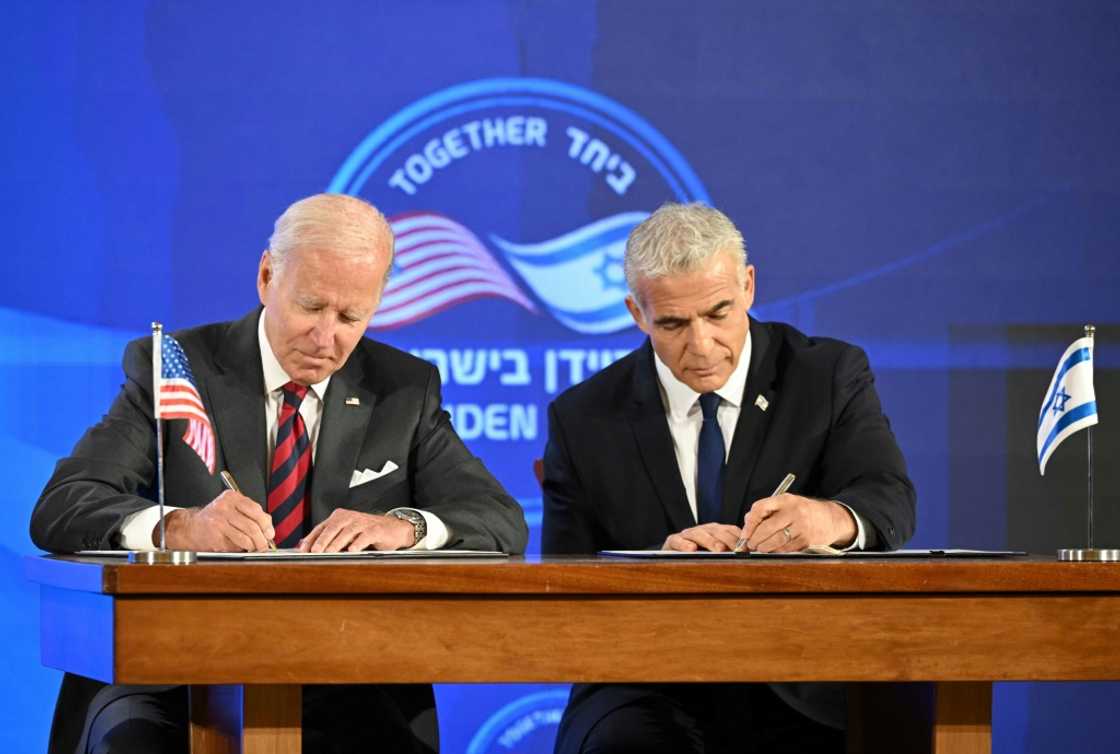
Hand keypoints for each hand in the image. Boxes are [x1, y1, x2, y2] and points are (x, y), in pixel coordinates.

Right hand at [161, 491, 274, 551]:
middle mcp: (224, 506)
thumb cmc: (215, 519)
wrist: (190, 527)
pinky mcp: (214, 535)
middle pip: (252, 525)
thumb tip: (269, 530)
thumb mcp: (233, 509)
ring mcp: (218, 520)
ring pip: (245, 536)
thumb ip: (251, 515)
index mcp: (232, 497)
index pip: (256, 510)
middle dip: (262, 538)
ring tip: (254, 548)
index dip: (266, 524)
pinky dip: (242, 548)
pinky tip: (241, 548)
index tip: (270, 534)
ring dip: (253, 546)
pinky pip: (235, 544)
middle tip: (264, 545)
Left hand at [299, 509, 414, 552]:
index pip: (321, 527)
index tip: (302, 550)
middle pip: (332, 527)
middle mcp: (349, 517)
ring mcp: (362, 522)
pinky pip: (365, 536)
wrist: (393, 529)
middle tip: (314, 551)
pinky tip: (352, 550)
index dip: (311, 539)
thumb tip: (307, 548)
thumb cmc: (366, 533)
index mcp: (339, 517)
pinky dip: (358, 543)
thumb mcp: (346, 535)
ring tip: (329, 553)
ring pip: (347, 531)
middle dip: (322, 540)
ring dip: (337, 543)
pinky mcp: (375, 529)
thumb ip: (329, 540)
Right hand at [662, 523, 742, 551]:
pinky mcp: (673, 540)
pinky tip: (691, 549)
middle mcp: (703, 530)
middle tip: (735, 549)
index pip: (730, 530)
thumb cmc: (698, 555)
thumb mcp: (716, 552)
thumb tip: (749, 554)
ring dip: (710, 541)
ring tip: (718, 550)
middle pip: (716, 531)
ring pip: (699, 534)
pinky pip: (677, 540)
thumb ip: (730, 550)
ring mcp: (687, 534)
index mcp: (715, 531)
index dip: (739, 538)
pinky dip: (684, 544)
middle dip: (727, 539)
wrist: (673, 555)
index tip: (747, 548)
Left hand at [741, 493, 855, 552]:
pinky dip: (777, 551)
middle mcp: (794, 511)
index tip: (744, 533)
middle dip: (754, 539)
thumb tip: (747, 523)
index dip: (749, 523)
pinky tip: (773, 550)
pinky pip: (786, 548)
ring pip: (775, 541)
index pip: (760, 508)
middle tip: (750, 544)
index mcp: (785, 499)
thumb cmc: (802, 511)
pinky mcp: (807, 540)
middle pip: (766, 528)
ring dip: (764, 547)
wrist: (831, 518)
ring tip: (760, 548)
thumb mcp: (786, 504)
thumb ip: (766, 511)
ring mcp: (802, 526)